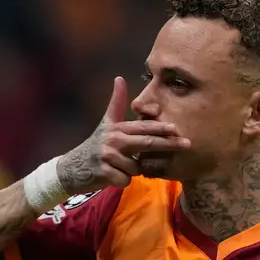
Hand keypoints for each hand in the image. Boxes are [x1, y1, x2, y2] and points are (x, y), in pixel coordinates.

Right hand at [56, 77, 189, 192]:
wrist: (72, 168)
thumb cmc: (96, 145)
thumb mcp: (106, 123)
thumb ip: (116, 103)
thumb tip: (119, 77)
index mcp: (117, 128)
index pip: (142, 128)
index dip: (160, 127)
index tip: (176, 128)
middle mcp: (113, 140)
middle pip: (146, 143)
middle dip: (168, 144)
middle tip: (187, 144)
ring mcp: (108, 156)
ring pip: (137, 167)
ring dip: (133, 172)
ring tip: (119, 167)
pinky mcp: (104, 173)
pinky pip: (126, 180)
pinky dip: (122, 181)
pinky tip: (112, 176)